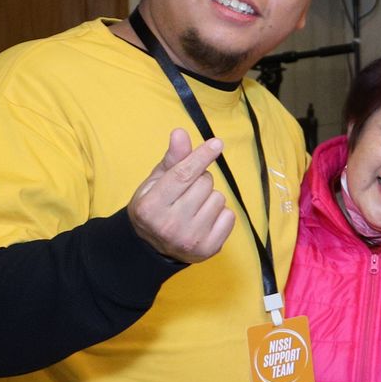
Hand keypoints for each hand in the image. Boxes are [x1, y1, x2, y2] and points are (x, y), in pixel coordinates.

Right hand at [129, 129, 234, 262]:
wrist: (153, 248)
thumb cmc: (155, 208)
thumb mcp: (156, 182)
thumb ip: (172, 159)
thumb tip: (180, 133)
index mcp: (151, 206)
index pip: (183, 175)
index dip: (201, 156)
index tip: (217, 143)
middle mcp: (170, 225)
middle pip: (204, 183)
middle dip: (200, 180)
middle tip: (187, 192)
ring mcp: (190, 239)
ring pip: (218, 198)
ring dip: (210, 197)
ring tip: (194, 208)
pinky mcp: (209, 248)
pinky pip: (229, 215)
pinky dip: (221, 214)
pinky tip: (204, 220)